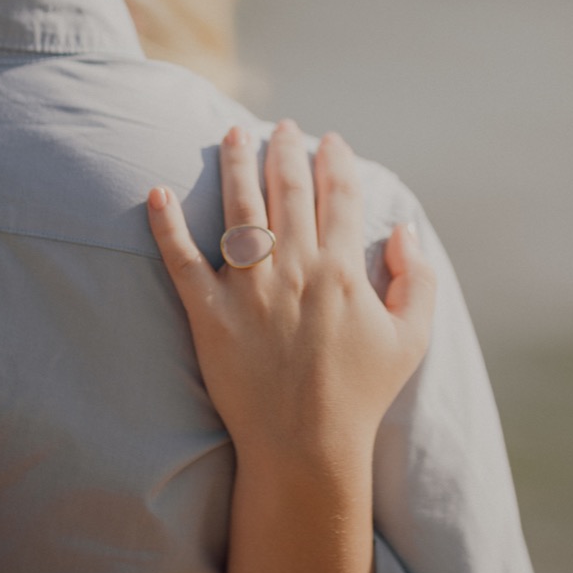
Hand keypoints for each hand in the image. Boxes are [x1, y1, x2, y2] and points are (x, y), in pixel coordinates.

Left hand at [147, 119, 435, 468]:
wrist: (306, 447)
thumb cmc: (362, 393)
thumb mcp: (410, 338)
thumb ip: (415, 279)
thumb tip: (403, 230)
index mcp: (341, 269)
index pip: (339, 195)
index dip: (336, 161)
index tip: (331, 141)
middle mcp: (294, 267)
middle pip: (288, 189)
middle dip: (287, 149)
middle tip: (283, 125)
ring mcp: (249, 288)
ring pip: (239, 208)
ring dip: (237, 164)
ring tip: (234, 133)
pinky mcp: (209, 313)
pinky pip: (182, 260)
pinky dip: (167, 225)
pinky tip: (156, 193)